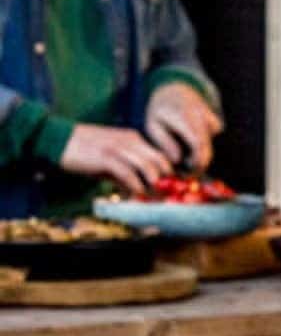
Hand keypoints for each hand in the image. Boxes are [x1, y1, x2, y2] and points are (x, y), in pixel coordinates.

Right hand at [59, 125, 173, 196]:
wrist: (56, 137)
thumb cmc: (81, 150)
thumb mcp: (108, 159)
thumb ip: (122, 173)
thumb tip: (134, 190)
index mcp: (133, 138)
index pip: (159, 155)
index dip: (167, 173)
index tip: (170, 188)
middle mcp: (130, 141)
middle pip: (159, 160)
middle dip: (165, 180)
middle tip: (166, 196)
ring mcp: (118, 148)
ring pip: (147, 166)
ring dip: (153, 184)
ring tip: (154, 197)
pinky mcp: (106, 158)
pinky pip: (128, 173)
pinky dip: (135, 185)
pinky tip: (136, 194)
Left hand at [145, 83, 222, 172]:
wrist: (176, 90)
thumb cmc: (161, 111)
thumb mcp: (154, 125)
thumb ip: (164, 142)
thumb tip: (177, 160)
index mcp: (184, 117)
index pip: (197, 144)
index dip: (196, 162)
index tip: (187, 173)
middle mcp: (202, 117)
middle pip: (207, 149)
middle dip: (198, 165)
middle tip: (186, 174)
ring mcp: (211, 119)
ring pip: (208, 146)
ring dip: (198, 155)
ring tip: (182, 155)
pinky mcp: (216, 123)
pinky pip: (210, 142)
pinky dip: (201, 146)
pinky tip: (189, 141)